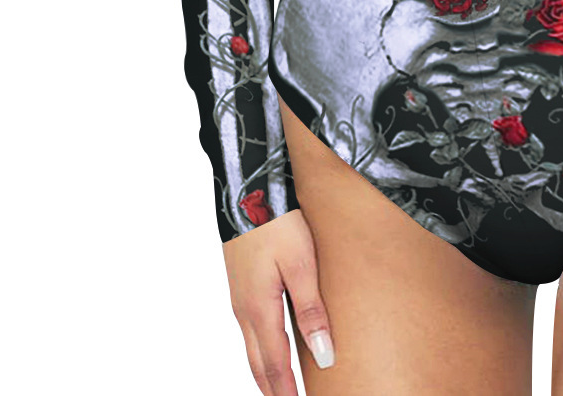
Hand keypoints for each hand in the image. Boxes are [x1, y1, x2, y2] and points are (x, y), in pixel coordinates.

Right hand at [222, 210, 334, 394]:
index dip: (287, 394)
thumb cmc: (277, 221)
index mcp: (259, 309)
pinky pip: (250, 331)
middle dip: (274, 390)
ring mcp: (239, 297)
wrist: (248, 188)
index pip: (275, 366)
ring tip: (282, 390)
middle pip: (259, 364)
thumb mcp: (301, 263)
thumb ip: (311, 310)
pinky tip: (273, 350)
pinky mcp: (241, 285)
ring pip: (252, 349)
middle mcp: (244, 310)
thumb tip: (323, 355)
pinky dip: (262, 352)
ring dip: (266, 374)